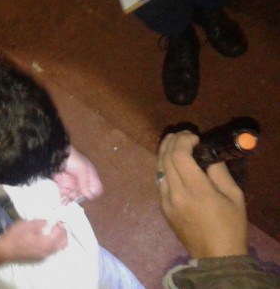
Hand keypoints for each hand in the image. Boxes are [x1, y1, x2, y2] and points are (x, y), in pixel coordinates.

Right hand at [0, 219, 67, 262]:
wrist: (5, 250)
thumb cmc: (16, 236)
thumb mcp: (27, 224)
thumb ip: (40, 223)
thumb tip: (48, 222)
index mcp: (47, 243)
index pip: (61, 234)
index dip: (61, 226)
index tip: (56, 220)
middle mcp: (48, 251)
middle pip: (63, 244)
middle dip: (64, 234)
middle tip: (58, 225)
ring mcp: (44, 256)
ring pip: (58, 249)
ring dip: (59, 239)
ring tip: (53, 231)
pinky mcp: (39, 258)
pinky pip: (52, 251)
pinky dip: (54, 244)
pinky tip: (46, 238)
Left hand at [53, 146, 103, 202]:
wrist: (54, 154)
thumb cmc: (71, 158)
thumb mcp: (81, 169)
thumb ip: (85, 183)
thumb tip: (89, 196)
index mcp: (90, 175)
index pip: (96, 188)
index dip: (93, 193)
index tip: (86, 195)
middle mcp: (81, 180)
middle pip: (85, 194)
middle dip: (80, 198)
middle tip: (75, 196)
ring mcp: (72, 182)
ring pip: (74, 195)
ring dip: (71, 198)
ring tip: (67, 197)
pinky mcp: (62, 183)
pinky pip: (64, 193)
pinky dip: (63, 196)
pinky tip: (62, 198)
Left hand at [157, 132, 247, 258]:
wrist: (216, 256)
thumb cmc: (230, 225)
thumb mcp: (233, 196)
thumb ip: (218, 171)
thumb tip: (207, 154)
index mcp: (195, 189)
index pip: (178, 155)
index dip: (183, 140)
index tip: (194, 136)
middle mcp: (175, 192)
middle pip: (164, 157)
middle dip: (172, 141)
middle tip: (183, 134)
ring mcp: (165, 200)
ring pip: (158, 167)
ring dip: (164, 151)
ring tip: (174, 142)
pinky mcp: (162, 207)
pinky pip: (159, 180)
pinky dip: (163, 166)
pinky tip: (171, 162)